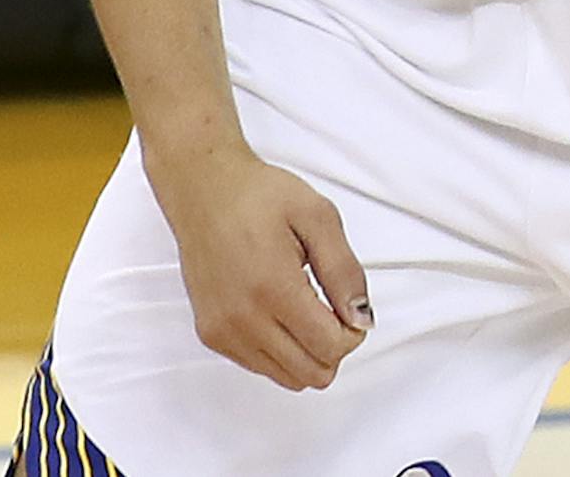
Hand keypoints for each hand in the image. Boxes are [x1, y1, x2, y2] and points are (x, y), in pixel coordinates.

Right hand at [150, 142, 371, 391]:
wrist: (207, 192)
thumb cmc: (260, 197)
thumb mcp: (320, 218)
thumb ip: (345, 272)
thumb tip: (362, 318)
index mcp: (274, 289)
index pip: (329, 348)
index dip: (355, 333)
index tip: (353, 307)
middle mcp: (243, 321)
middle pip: (310, 373)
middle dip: (334, 347)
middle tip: (334, 308)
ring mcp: (223, 332)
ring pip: (285, 377)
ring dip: (308, 351)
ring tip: (308, 305)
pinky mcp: (211, 335)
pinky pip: (259, 365)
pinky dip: (282, 350)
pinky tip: (283, 311)